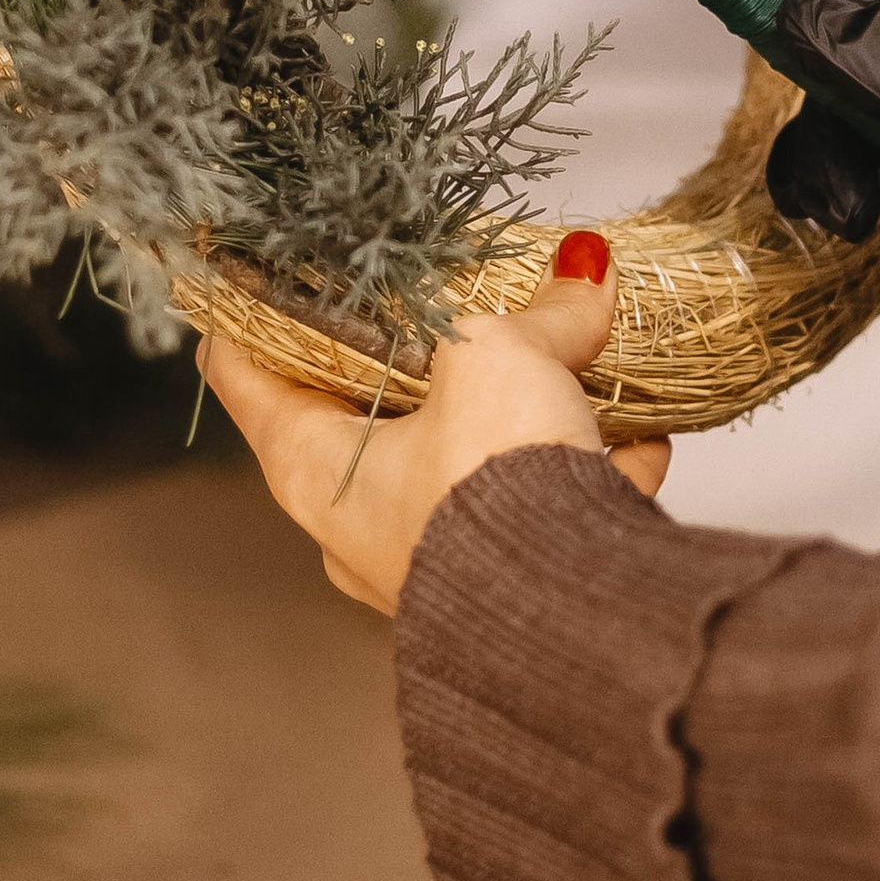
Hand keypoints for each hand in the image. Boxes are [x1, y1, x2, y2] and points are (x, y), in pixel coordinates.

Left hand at [198, 233, 669, 613]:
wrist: (583, 618)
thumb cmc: (492, 488)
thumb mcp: (501, 358)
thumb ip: (541, 312)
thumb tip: (581, 274)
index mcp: (313, 468)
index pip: (244, 371)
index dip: (247, 309)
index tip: (249, 261)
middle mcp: (359, 522)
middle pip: (372, 408)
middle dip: (428, 352)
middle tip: (459, 295)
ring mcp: (435, 559)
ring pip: (472, 456)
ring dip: (528, 410)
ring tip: (581, 364)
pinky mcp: (511, 586)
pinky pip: (542, 509)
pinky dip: (586, 474)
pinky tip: (635, 449)